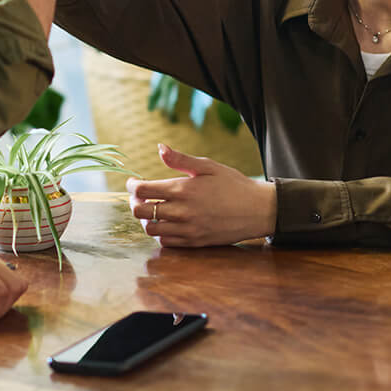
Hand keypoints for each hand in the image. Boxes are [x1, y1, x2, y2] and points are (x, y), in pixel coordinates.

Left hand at [126, 144, 276, 246]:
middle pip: (140, 212)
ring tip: (153, 210)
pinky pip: (165, 241)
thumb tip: (159, 148)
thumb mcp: (208, 166)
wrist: (257, 210)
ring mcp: (187, 229)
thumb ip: (180, 159)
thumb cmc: (233, 184)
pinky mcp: (194, 242)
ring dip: (146, 219)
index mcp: (183, 190)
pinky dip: (160, 232)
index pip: (142, 190)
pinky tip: (166, 223)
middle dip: (135, 202)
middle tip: (140, 197)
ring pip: (150, 229)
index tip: (134, 183)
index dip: (132, 186)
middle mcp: (181, 212)